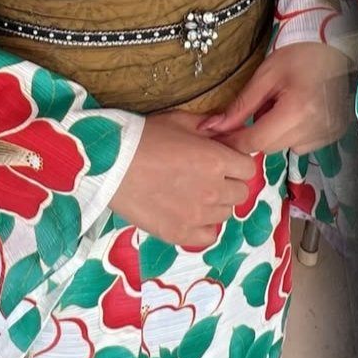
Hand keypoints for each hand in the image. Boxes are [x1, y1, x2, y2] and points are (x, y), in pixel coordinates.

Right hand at [108, 111, 256, 246]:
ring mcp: (197, 215)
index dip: (237, 164)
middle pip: (240, 192)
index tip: (224, 162)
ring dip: (215, 204)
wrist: (109, 164)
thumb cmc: (143, 137)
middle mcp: (213, 190)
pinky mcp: (179, 233)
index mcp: (217, 160)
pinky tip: (189, 215)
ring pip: (225, 214)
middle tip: (207, 178)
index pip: (248, 168)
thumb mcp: (180, 122)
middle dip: (229, 183)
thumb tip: (226, 130)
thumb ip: (209, 128)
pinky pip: (209, 236)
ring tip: (192, 195)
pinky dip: (204, 227)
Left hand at [198, 43, 350, 154]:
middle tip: (255, 108)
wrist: (334, 48)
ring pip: (284, 147)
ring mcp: (326, 135)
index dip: (232, 141)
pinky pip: (301, 144)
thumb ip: (240, 106)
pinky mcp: (332, 135)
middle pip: (268, 147)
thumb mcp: (265, 76)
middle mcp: (314, 129)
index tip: (217, 135)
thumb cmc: (298, 55)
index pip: (254, 141)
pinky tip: (296, 112)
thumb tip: (211, 127)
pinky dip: (292, 133)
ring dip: (274, 133)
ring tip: (280, 106)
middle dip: (254, 133)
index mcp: (296, 111)